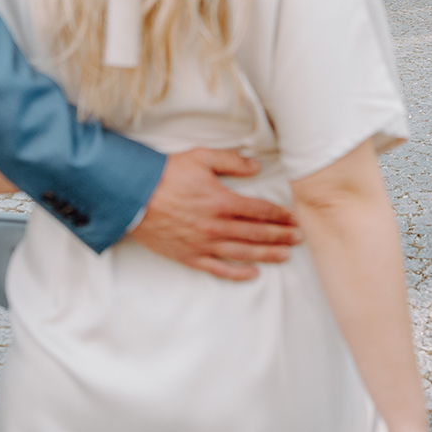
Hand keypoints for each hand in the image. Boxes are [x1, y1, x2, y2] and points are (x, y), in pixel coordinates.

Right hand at [127, 149, 301, 280]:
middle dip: (280, 236)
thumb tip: (256, 167)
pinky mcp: (189, 256)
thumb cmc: (167, 174)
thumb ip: (232, 162)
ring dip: (267, 254)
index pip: (260, 211)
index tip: (293, 219)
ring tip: (284, 255)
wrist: (134, 195)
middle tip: (298, 238)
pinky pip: (218, 268)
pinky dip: (237, 273)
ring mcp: (204, 243)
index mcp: (222, 201)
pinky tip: (252, 274)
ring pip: (243, 252)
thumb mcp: (202, 157)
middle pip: (257, 233)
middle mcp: (217, 226)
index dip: (280, 216)